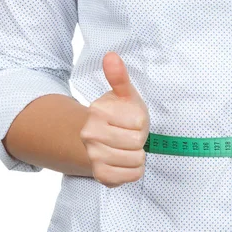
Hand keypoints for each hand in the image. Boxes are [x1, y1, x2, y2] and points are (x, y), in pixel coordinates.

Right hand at [80, 51, 149, 187]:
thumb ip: (119, 77)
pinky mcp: (101, 176)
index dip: (141, 123)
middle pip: (137, 143)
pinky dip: (135, 169)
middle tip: (130, 134)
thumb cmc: (120, 114)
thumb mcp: (124, 94)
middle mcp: (90, 136)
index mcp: (97, 112)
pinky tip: (125, 160)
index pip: (139, 123)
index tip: (132, 121)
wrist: (102, 139)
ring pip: (136, 160)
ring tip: (127, 147)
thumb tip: (111, 56)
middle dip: (139, 138)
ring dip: (138, 154)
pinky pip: (133, 175)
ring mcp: (93, 157)